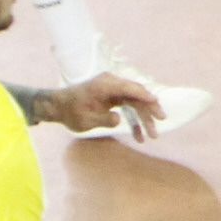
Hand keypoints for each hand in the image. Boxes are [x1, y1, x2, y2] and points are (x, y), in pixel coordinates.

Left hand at [37, 72, 166, 136]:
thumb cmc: (70, 112)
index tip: (156, 103)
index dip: (144, 95)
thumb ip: (102, 119)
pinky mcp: (114, 98)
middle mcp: (113, 84)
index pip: (130, 88)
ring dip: (144, 118)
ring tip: (153, 135)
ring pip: (135, 103)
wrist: (59, 107)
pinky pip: (129, 108)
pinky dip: (134, 121)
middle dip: (149, 109)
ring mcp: (114, 91)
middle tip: (161, 121)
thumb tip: (119, 120)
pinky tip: (138, 136)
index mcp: (106, 84)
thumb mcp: (85, 120)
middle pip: (137, 95)